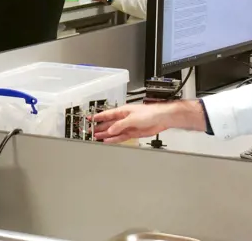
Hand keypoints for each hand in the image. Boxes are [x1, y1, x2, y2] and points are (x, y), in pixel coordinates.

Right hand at [91, 101, 205, 142]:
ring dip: (105, 134)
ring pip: (113, 131)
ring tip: (96, 137)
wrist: (161, 118)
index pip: (107, 114)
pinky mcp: (133, 133)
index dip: (98, 116)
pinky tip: (108, 140)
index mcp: (123, 111)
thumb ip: (120, 125)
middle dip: (100, 127)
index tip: (90, 118)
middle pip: (109, 123)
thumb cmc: (150, 113)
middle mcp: (124, 118)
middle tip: (90, 131)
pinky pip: (120, 137)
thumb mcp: (132, 118)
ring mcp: (128, 126)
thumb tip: (110, 130)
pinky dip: (114, 139)